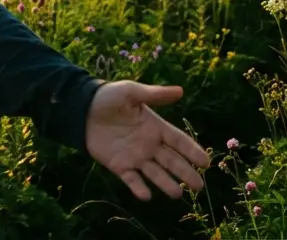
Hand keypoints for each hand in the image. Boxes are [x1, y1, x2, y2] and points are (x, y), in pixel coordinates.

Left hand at [84, 80, 209, 199]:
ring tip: (177, 194)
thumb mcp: (131, 92)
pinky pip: (131, 179)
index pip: (179, 141)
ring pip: (155, 173)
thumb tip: (180, 91)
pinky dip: (138, 188)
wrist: (81, 109)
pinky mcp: (119, 165)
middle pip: (172, 161)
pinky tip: (146, 195)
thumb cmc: (107, 97)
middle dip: (185, 173)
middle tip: (199, 185)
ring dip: (166, 184)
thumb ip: (155, 95)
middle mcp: (149, 145)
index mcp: (155, 127)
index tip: (205, 163)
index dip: (192, 151)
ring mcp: (135, 157)